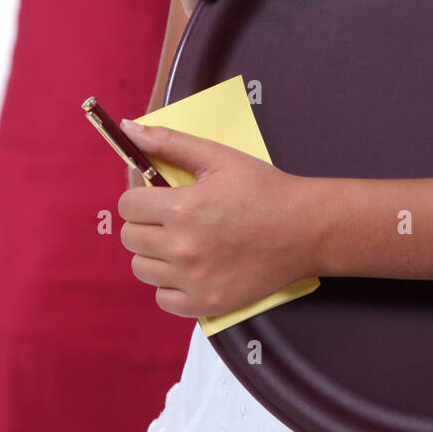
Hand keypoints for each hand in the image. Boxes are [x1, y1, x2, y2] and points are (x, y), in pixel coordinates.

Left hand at [117, 121, 315, 317]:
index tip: (156, 196)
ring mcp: (193, 279)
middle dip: (145, 222)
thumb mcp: (218, 156)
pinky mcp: (206, 303)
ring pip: (142, 268)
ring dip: (154, 253)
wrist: (305, 228)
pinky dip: (170, 284)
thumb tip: (128, 128)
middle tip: (170, 216)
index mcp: (182, 207)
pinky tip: (189, 267)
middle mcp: (183, 247)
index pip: (128, 205)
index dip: (139, 196)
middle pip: (131, 237)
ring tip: (180, 240)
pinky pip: (163, 298)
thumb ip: (168, 142)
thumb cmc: (263, 188)